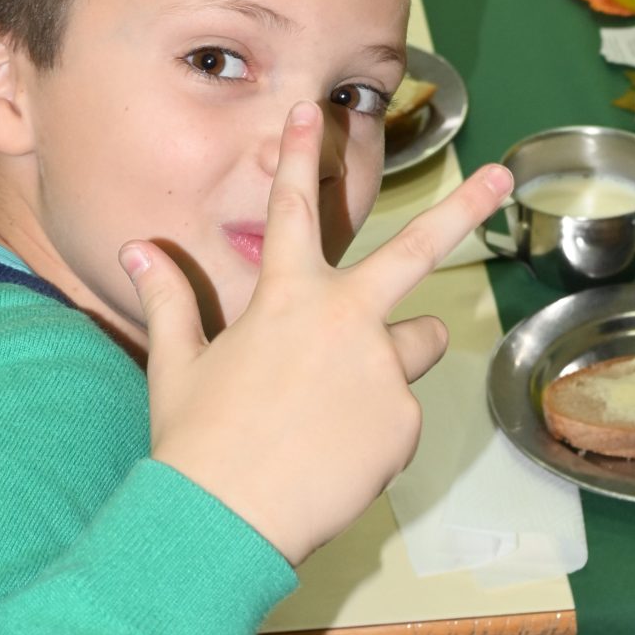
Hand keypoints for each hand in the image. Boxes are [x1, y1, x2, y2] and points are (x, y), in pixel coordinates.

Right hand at [132, 103, 512, 565]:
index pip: (292, 211)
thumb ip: (167, 300)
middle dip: (463, 208)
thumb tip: (133, 249)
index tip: (308, 112)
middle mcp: (344, 319)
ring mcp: (381, 369)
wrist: (226, 521)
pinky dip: (378, 428)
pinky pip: (403, 411)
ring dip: (400, 354)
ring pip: (420, 341)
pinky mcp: (403, 419)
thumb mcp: (176, 366)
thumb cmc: (195, 441)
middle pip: (416, 249)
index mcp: (286, 298)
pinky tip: (336, 455)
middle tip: (501, 175)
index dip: (297, 157)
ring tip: (348, 399)